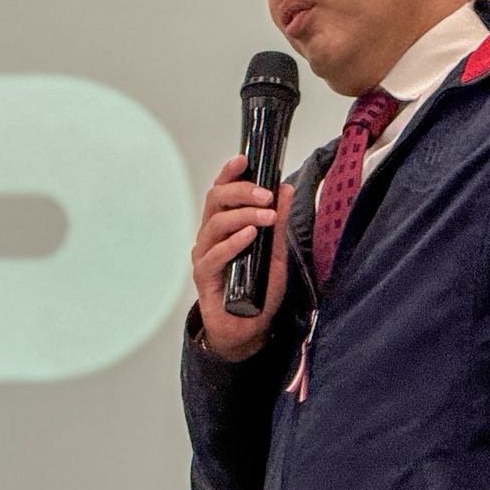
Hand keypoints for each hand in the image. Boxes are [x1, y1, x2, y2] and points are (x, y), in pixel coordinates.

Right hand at [191, 154, 293, 360]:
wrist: (247, 329)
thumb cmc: (257, 291)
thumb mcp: (276, 253)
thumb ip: (279, 223)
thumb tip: (286, 190)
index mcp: (224, 225)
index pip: (221, 191)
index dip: (229, 173)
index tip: (244, 160)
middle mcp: (210, 236)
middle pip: (215, 201)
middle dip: (240, 191)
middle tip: (266, 194)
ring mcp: (205, 255)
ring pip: (215, 224)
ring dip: (243, 215)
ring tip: (266, 216)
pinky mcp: (204, 276)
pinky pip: (215, 254)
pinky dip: (233, 242)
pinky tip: (249, 235)